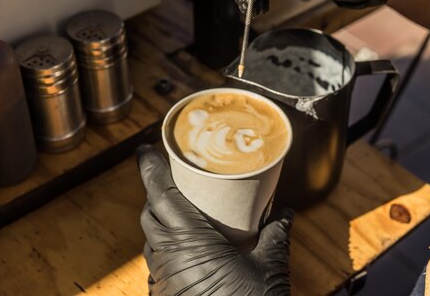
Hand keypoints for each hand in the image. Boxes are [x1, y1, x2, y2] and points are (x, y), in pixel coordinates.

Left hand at [137, 144, 292, 295]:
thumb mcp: (269, 266)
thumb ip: (276, 233)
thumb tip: (285, 211)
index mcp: (189, 239)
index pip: (159, 192)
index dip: (148, 168)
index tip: (144, 149)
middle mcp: (168, 255)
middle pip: (150, 212)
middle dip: (155, 191)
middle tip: (171, 177)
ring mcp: (163, 277)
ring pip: (151, 237)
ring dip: (159, 219)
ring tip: (179, 209)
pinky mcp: (164, 293)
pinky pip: (157, 261)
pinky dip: (165, 245)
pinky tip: (186, 249)